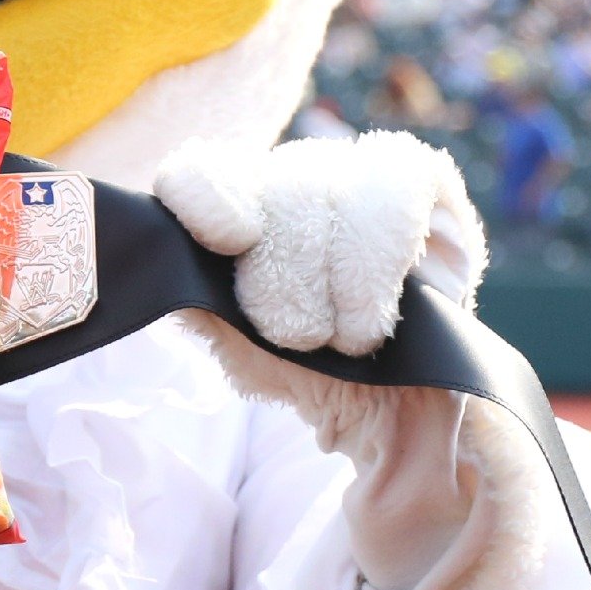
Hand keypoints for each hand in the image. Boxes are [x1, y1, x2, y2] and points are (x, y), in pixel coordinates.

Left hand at [153, 132, 484, 355]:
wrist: (397, 417)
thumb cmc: (313, 377)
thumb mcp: (245, 351)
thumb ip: (201, 307)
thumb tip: (168, 269)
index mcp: (239, 211)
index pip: (201, 172)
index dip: (205, 192)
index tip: (227, 240)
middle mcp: (292, 179)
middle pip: (276, 183)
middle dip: (286, 272)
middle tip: (298, 336)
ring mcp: (357, 174)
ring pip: (336, 184)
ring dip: (339, 276)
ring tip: (346, 340)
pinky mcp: (423, 181)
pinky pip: (401, 179)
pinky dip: (382, 254)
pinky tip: (374, 311)